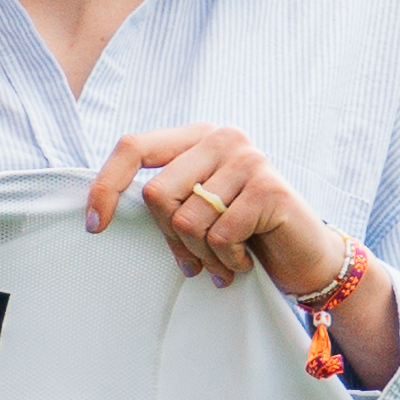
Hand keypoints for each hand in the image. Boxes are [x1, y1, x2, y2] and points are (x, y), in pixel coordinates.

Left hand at [84, 124, 343, 292]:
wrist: (304, 255)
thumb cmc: (242, 234)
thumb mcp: (196, 209)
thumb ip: (165, 198)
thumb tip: (100, 213)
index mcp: (196, 137)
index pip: (133, 146)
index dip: (106, 185)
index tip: (95, 225)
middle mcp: (222, 138)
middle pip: (157, 193)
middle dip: (171, 238)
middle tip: (194, 259)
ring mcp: (248, 159)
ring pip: (186, 220)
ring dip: (202, 254)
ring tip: (223, 261)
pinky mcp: (268, 188)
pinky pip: (219, 236)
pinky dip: (227, 260)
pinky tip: (244, 261)